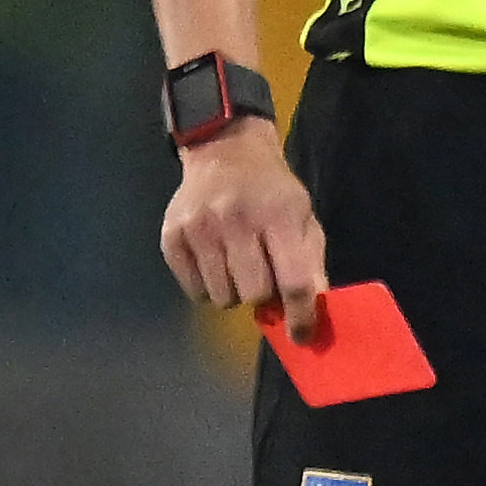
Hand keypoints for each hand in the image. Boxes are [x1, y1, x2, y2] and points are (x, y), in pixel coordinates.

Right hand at [160, 117, 326, 340]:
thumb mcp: (302, 216)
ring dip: (235, 292)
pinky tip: (215, 262)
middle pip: (254, 293)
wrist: (225, 150)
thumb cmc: (272, 191)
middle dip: (263, 296)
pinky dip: (208, 288)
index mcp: (278, 215)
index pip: (293, 280)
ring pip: (222, 298)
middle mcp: (236, 221)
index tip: (301, 335)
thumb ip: (310, 262)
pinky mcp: (171, 238)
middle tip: (263, 278)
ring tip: (238, 265)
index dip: (300, 314)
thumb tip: (314, 312)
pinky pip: (194, 292)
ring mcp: (200, 229)